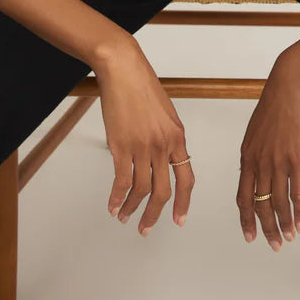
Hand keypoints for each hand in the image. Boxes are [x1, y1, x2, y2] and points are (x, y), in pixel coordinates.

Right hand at [96, 31, 194, 235]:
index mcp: (178, 137)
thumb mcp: (165, 114)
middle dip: (155, 215)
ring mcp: (142, 147)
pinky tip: (112, 205)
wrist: (124, 70)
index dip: (183, 202)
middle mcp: (163, 145)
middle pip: (163, 191)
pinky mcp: (121, 145)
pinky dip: (116, 196)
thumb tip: (163, 160)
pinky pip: (121, 179)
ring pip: (141, 189)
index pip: (186, 178)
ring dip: (132, 208)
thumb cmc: (143, 87)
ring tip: (125, 218)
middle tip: (147, 228)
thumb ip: (167, 138)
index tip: (179, 220)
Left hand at [236, 47, 299, 250]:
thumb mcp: (257, 130)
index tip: (249, 235)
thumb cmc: (276, 105)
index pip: (243, 196)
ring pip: (278, 203)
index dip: (246, 218)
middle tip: (272, 245)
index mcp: (247, 156)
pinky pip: (297, 193)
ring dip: (283, 224)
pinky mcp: (298, 159)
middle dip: (265, 228)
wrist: (290, 86)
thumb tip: (258, 168)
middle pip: (260, 205)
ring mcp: (278, 162)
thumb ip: (256, 152)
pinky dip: (299, 212)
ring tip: (288, 238)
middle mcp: (259, 163)